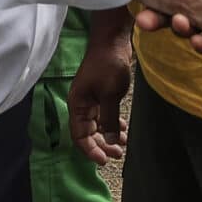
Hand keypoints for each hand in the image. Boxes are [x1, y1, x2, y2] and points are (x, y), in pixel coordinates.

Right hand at [68, 11, 133, 165]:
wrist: (113, 41)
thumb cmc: (109, 65)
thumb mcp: (110, 94)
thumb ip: (109, 118)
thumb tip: (110, 142)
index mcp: (78, 105)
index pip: (79, 135)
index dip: (90, 150)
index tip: (104, 161)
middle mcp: (82, 104)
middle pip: (88, 133)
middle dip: (102, 145)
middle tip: (118, 154)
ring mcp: (92, 99)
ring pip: (98, 125)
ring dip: (109, 135)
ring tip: (124, 144)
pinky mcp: (102, 94)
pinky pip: (105, 115)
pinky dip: (113, 123)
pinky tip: (124, 129)